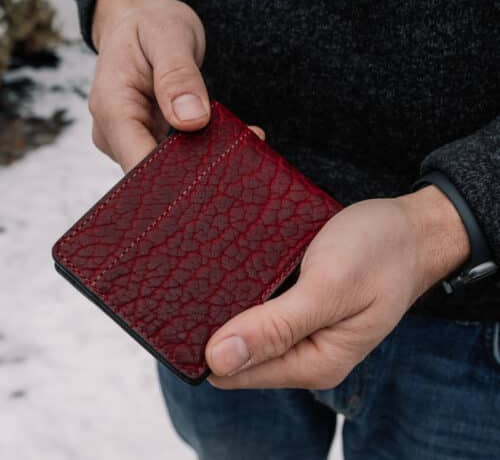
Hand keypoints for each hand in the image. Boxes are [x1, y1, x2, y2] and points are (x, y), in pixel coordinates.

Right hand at [89, 0, 262, 171]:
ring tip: (240, 145)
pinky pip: (170, 159)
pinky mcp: (144, 142)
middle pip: (151, 173)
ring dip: (201, 164)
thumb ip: (178, 75)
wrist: (139, 23)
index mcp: (111, 106)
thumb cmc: (151, 25)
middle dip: (195, 172)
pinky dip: (198, 154)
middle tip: (240, 156)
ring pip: (163, 171)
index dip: (174, 177)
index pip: (137, 161)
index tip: (215, 172)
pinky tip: (227, 143)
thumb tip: (192, 120)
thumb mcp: (168, 35)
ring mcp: (127, 141)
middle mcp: (113, 132)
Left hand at [206, 185, 469, 388]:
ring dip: (227, 304)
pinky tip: (233, 267)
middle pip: (239, 351)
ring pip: (247, 326)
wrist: (411, 228)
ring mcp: (303, 329)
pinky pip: (262, 305)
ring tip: (206, 271)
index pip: (238, 372)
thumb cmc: (379, 253)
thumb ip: (277, 327)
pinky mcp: (301, 305)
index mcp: (314, 361)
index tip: (181, 311)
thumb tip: (217, 360)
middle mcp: (305, 352)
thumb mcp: (330, 287)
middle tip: (191, 282)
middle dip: (214, 324)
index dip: (207, 347)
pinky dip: (246, 289)